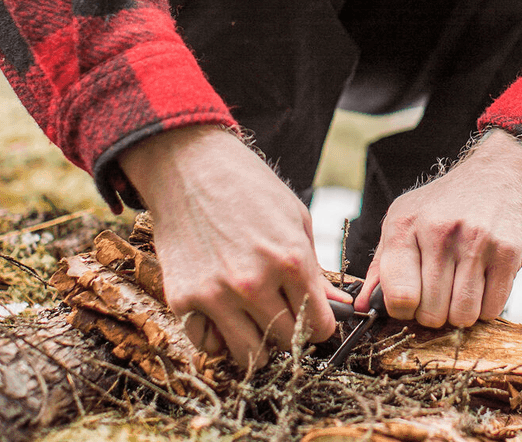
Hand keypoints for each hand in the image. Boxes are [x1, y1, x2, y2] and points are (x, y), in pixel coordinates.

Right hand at [120, 125, 346, 370]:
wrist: (190, 167)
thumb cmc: (249, 187)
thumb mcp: (295, 218)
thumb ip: (316, 269)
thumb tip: (338, 304)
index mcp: (290, 259)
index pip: (319, 326)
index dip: (321, 324)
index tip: (314, 317)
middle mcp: (254, 283)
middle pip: (288, 343)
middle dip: (292, 333)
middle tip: (284, 311)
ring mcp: (216, 295)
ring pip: (250, 356)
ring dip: (258, 343)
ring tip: (255, 316)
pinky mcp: (183, 300)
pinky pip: (209, 345)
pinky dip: (219, 337)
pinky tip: (224, 312)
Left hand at [359, 129, 521, 328]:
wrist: (501, 173)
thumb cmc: (448, 202)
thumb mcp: (406, 218)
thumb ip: (382, 264)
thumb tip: (361, 306)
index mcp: (405, 224)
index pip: (399, 297)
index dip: (404, 310)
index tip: (412, 300)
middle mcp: (439, 231)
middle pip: (431, 313)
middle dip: (435, 312)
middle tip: (442, 290)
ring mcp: (476, 241)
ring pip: (463, 316)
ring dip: (462, 312)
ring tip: (463, 285)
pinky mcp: (508, 253)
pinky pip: (492, 310)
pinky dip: (487, 306)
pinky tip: (484, 280)